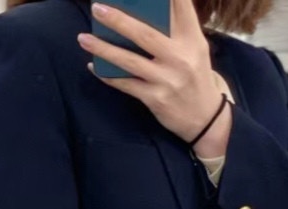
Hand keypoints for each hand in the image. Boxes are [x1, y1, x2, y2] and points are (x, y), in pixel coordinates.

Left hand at [78, 0, 232, 157]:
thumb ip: (175, 30)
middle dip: (118, 20)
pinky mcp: (156, 99)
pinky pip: (126, 84)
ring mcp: (167, 80)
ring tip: (83, 38)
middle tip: (97, 8)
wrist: (205, 118)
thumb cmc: (194, 75)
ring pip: (130, 61)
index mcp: (192, 39)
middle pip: (144, 34)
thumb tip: (140, 12)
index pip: (181, 8)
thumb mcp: (194, 48)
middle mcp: (180, 57)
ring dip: (104, 49)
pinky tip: (93, 66)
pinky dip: (107, 75)